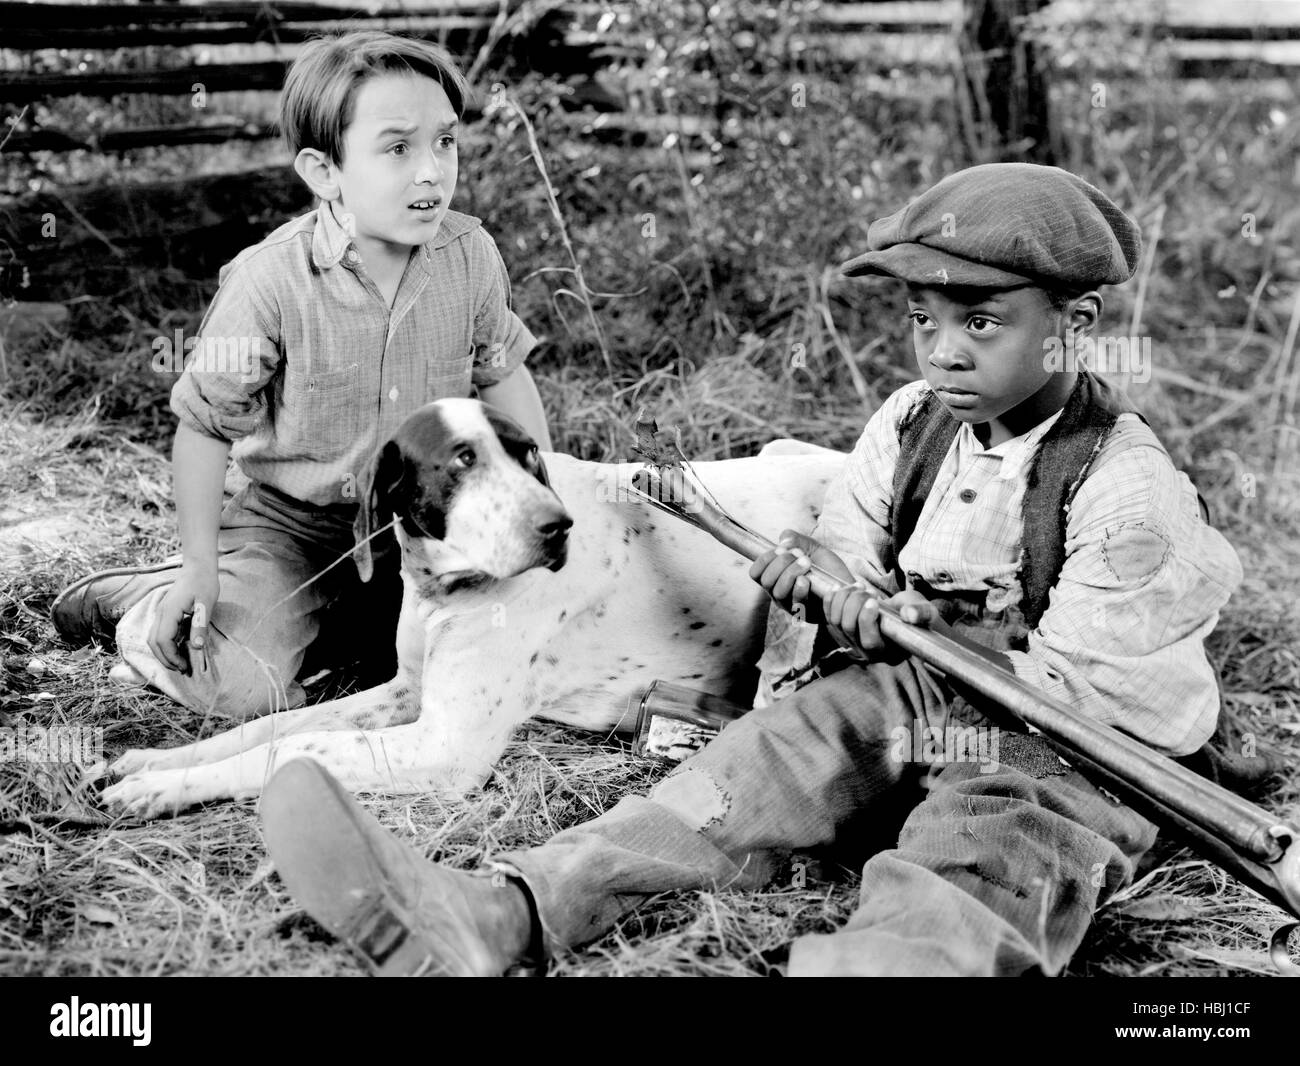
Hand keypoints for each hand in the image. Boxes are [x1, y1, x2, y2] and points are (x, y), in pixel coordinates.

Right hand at [149, 564, 218, 674]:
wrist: (198, 567)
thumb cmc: (204, 583)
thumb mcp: (206, 604)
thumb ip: (200, 625)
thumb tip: (196, 647)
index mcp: (169, 612)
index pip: (162, 641)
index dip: (171, 657)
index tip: (185, 666)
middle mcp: (160, 613)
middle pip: (154, 643)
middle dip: (165, 659)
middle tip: (183, 669)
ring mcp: (161, 613)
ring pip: (153, 639)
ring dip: (164, 653)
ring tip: (180, 662)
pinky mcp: (165, 613)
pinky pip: (160, 633)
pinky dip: (166, 645)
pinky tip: (179, 649)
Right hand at [749, 531, 852, 624]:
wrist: (847, 586)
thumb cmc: (827, 568)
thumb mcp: (812, 548)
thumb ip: (796, 539)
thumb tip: (783, 540)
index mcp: (776, 577)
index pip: (756, 572)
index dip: (764, 559)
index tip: (781, 550)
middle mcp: (778, 592)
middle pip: (766, 580)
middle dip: (780, 563)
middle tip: (799, 554)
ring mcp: (790, 604)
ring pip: (778, 591)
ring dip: (790, 573)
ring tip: (806, 563)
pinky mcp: (805, 613)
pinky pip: (795, 603)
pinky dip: (799, 588)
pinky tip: (807, 579)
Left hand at [821, 586, 943, 662]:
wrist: (903, 614)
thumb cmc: (916, 615)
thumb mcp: (926, 613)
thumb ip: (921, 613)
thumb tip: (910, 615)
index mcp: (887, 652)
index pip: (870, 642)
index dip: (867, 620)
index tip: (874, 600)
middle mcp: (865, 652)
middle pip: (848, 628)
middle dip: (855, 603)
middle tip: (869, 590)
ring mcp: (850, 643)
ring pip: (835, 621)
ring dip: (844, 599)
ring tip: (859, 586)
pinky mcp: (840, 631)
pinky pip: (827, 616)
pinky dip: (830, 600)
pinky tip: (838, 587)